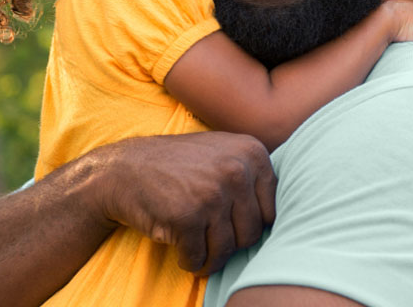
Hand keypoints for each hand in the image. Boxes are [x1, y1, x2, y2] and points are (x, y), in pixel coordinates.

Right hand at [90, 132, 276, 275]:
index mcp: (252, 152)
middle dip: (229, 242)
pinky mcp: (188, 215)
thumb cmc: (178, 167)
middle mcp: (236, 169)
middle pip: (252, 234)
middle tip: (208, 235)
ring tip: (195, 243)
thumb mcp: (223, 153)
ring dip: (210, 256)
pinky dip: (189, 260)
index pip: (272, 212)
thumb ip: (254, 176)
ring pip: (228, 249)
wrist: (123, 170)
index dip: (249, 225)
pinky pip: (199, 257)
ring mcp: (213, 192)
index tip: (228, 222)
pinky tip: (180, 246)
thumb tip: (288, 220)